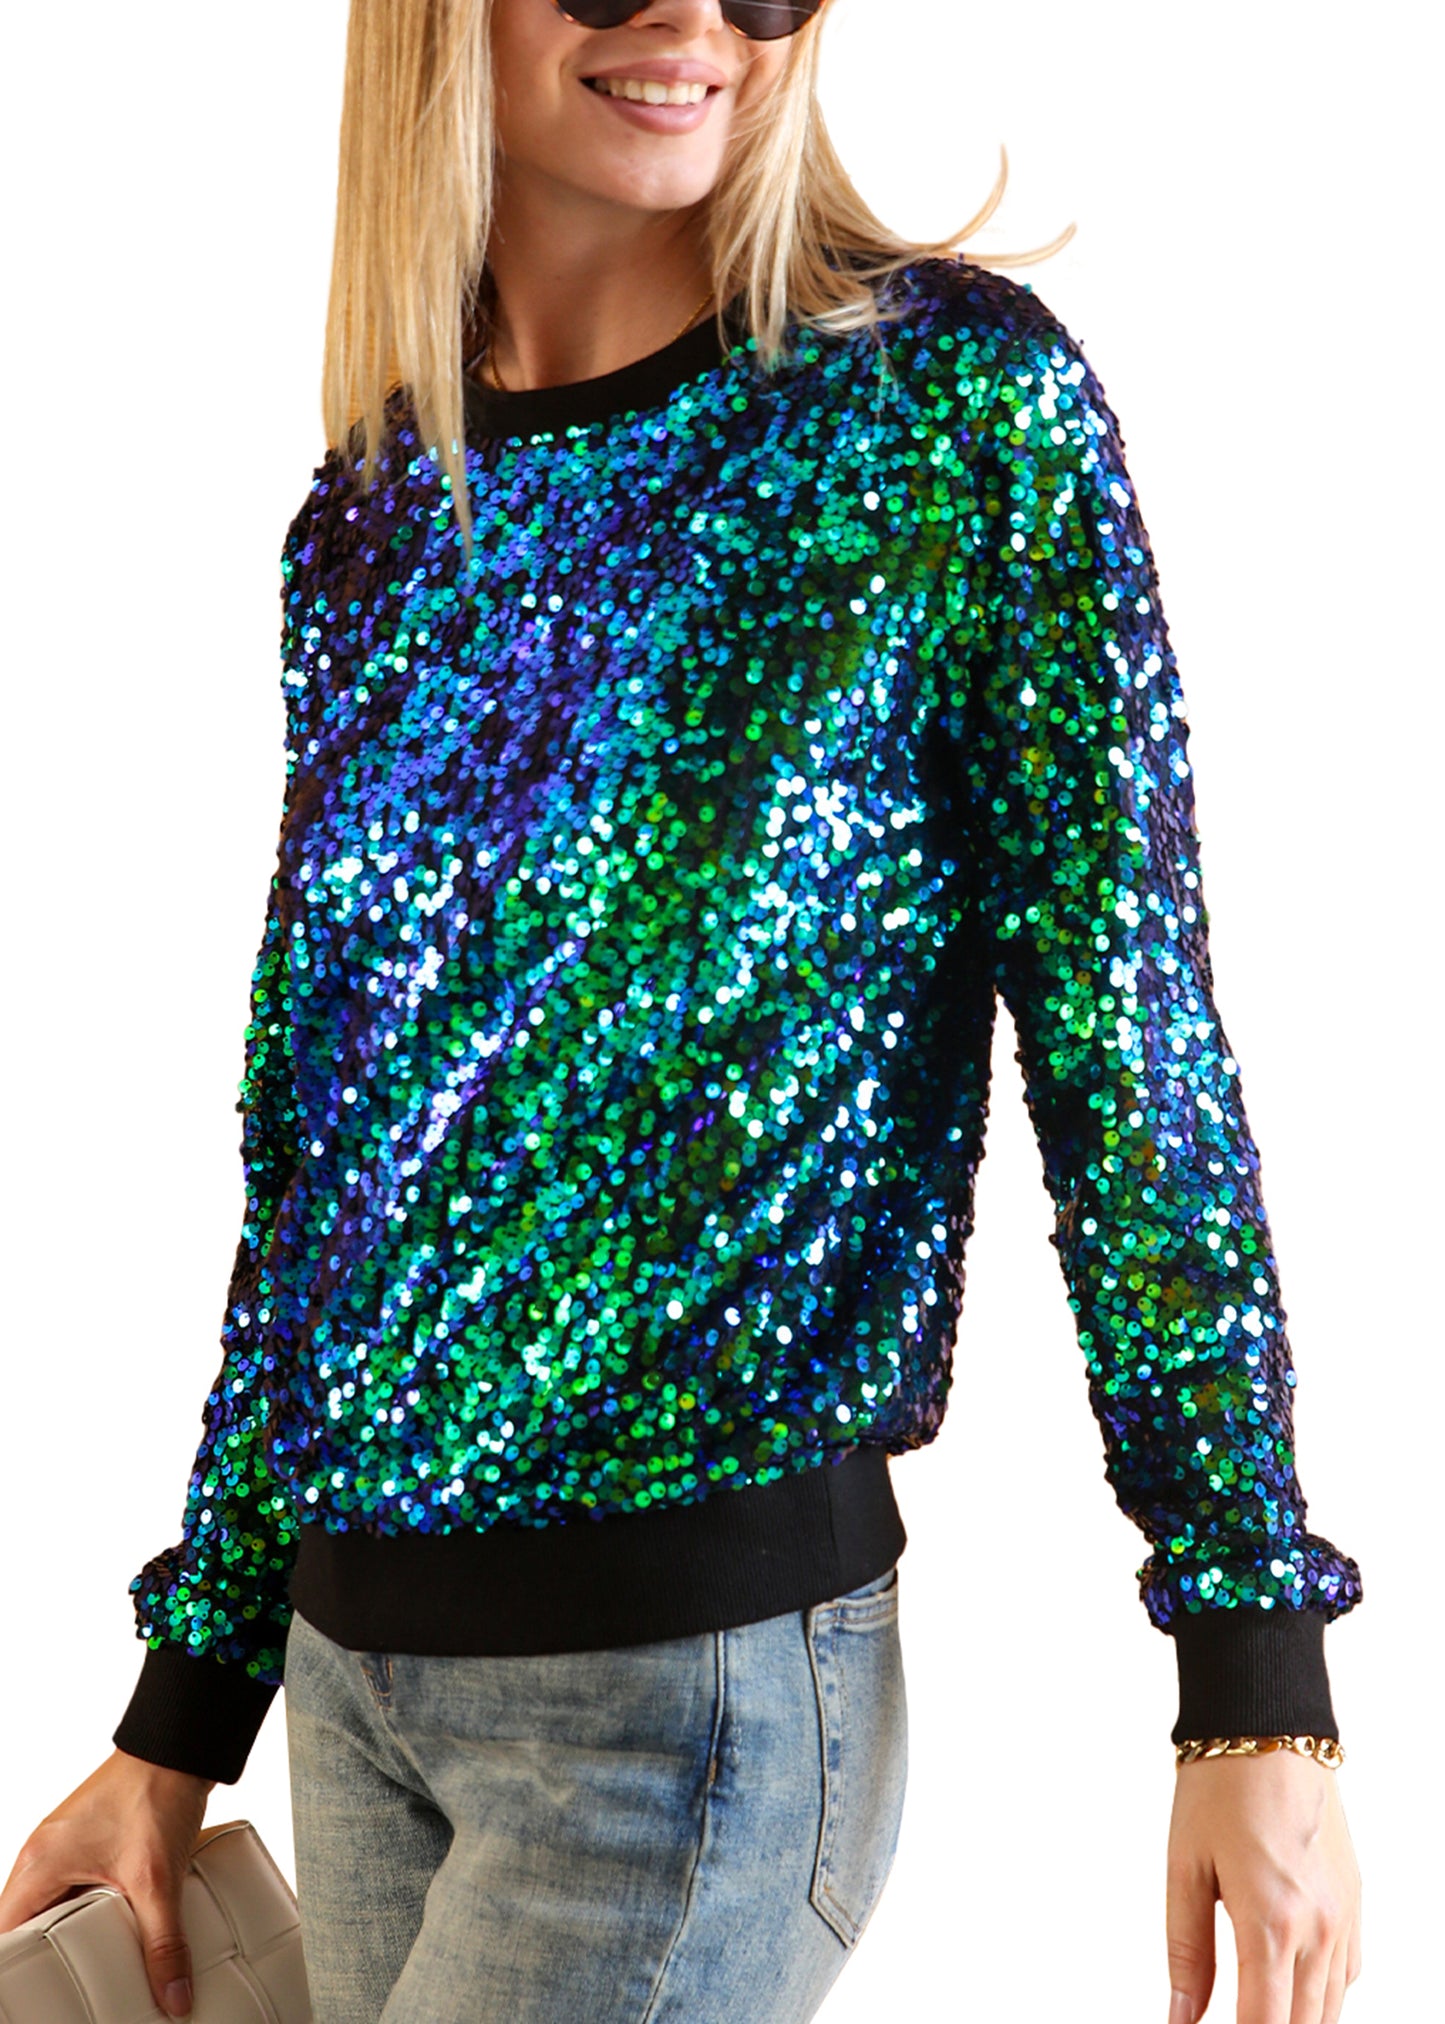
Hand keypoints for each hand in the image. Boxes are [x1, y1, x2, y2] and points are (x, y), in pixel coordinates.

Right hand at [0, 1749, 215, 2018]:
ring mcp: (64, 1845)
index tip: (30, 1997)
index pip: (5, 1935)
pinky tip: (109, 1931)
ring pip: (50, 1906)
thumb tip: (174, 1998)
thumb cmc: (155, 1793)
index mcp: (38, 1866)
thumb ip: (163, 1942)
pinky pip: (72, 1887)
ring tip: (85, 1972)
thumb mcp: (157, 1880)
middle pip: (24, 1924)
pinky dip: (85, 1911)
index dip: (14, 1969)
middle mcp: (41, 1854)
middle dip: (42, 1959)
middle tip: (60, 1996)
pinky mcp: (87, 1839)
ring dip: (67, 1934)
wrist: (180, 1746)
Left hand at [1165, 1751, 1361, 2022]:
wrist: (1268, 1727)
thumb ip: (1187, 1953)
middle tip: (1227, 2020)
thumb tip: (1179, 2019)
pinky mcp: (1354, 1902)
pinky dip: (1321, 1995)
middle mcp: (1319, 1928)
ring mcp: (1344, 1917)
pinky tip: (1289, 1984)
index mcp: (1271, 1922)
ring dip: (1295, 2020)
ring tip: (1255, 2008)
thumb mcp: (1185, 1869)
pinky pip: (1346, 1975)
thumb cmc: (1219, 1789)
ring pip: (1330, 2009)